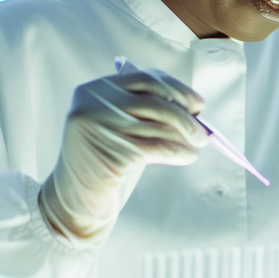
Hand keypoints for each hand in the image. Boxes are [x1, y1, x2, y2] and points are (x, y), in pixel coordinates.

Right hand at [38, 66, 207, 243]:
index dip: (176, 89)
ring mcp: (100, 126)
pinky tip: (187, 156)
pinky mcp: (112, 151)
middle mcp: (94, 103)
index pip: (144, 78)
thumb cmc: (103, 162)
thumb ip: (143, 111)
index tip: (196, 103)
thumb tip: (191, 108)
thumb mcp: (116, 126)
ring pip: (158, 125)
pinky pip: (158, 147)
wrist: (76, 199)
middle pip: (154, 100)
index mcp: (94, 90)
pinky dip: (178, 152)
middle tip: (202, 130)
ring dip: (185, 136)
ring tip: (197, 146)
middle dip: (185, 115)